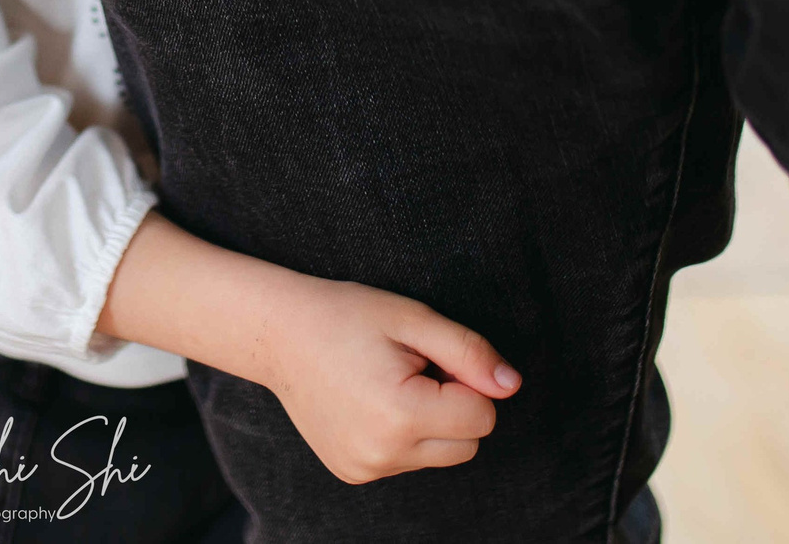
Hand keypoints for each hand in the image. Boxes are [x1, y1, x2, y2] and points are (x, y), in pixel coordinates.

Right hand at [97, 213, 518, 485]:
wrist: (277, 333)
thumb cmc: (345, 316)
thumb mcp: (412, 318)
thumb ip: (469, 352)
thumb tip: (511, 386)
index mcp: (401, 414)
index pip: (483, 416)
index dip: (467, 380)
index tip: (429, 357)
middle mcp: (384, 453)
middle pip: (467, 444)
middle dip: (454, 407)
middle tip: (411, 368)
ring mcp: (366, 468)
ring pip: (439, 456)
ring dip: (429, 423)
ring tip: (387, 383)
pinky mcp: (354, 473)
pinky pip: (407, 461)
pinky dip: (402, 435)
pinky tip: (370, 402)